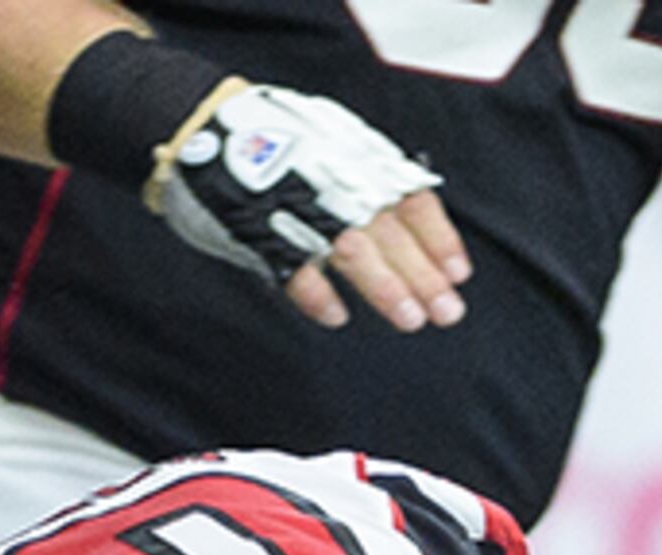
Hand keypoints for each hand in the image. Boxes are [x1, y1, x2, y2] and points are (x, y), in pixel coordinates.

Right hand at [150, 84, 461, 332]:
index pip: (413, 204)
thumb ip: (364, 174)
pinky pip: (296, 270)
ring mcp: (301, 210)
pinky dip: (318, 295)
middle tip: (447, 313)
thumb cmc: (269, 135)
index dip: (439, 241)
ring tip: (410, 319)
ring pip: (356, 253)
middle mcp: (338, 185)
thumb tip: (398, 213)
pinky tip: (336, 316)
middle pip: (394, 237)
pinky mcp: (261, 233)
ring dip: (386, 289)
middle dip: (425, 277)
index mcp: (359, 161)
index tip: (458, 274)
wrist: (203, 128)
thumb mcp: (332, 139)